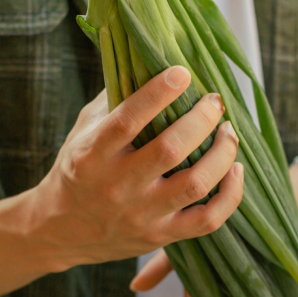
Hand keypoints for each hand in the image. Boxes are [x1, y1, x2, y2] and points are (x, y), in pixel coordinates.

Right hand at [31, 66, 243, 268]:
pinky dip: (230, 194)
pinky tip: (235, 170)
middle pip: (171, 149)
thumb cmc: (79, 170)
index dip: (158, 93)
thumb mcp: (84, 130)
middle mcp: (118, 185)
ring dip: (222, 153)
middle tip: (215, 102)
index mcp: (93, 153)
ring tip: (229, 132)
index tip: (182, 73)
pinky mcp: (161, 235)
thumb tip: (149, 60)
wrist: (62, 231)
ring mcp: (142, 213)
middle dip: (202, 119)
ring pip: (195, 183)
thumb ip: (114, 100)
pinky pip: (208, 219)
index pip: (128, 119)